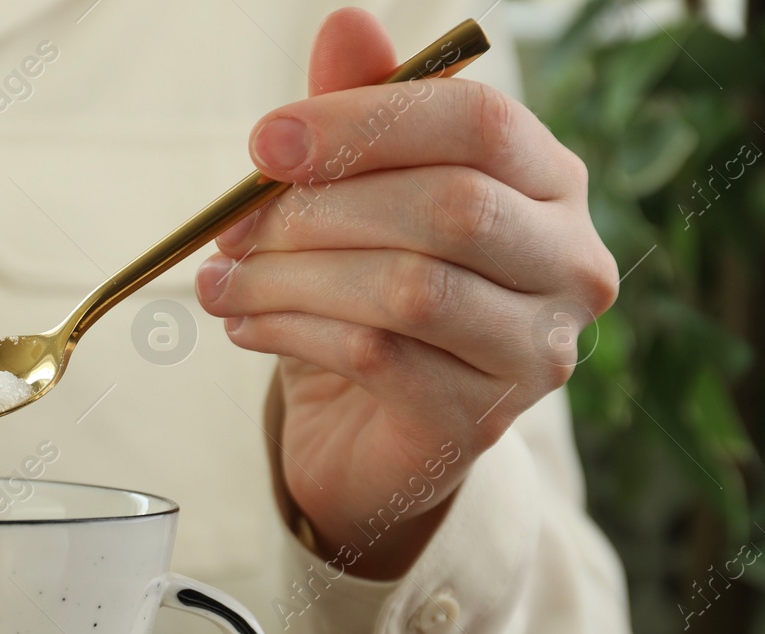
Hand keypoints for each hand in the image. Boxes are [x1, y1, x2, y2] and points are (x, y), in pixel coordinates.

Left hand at [195, 8, 617, 577]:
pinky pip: (377, 357)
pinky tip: (244, 327)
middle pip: (450, 205)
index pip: (479, 123)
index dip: (363, 122)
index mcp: (550, 183)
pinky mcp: (478, 419)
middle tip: (231, 229)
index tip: (264, 141)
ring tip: (223, 284)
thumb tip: (346, 22)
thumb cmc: (370, 297)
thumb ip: (358, 114)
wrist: (370, 434)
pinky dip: (293, 333)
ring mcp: (535, 350)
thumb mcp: (358, 199)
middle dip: (319, 210)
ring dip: (292, 279)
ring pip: (410, 289)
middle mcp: (569, 263)